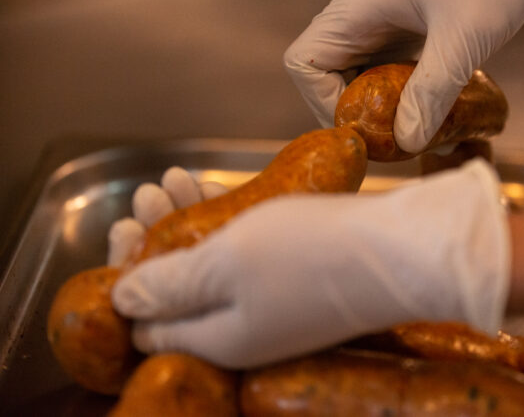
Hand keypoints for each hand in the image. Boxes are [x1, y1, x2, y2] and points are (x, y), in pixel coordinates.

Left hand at [111, 159, 508, 368]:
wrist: (401, 252)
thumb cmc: (310, 255)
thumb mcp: (225, 263)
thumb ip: (169, 285)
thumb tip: (122, 304)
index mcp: (216, 341)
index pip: (148, 327)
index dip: (128, 278)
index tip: (125, 229)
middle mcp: (242, 335)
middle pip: (179, 295)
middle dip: (154, 243)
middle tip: (143, 200)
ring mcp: (273, 312)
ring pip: (212, 272)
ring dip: (186, 225)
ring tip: (170, 183)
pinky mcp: (297, 288)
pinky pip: (246, 261)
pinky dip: (224, 227)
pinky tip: (212, 190)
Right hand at [284, 0, 523, 152]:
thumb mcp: (463, 38)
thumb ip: (431, 93)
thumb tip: (406, 143)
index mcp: (356, 4)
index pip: (304, 62)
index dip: (322, 102)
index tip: (362, 127)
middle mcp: (358, 8)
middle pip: (327, 73)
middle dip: (354, 110)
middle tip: (390, 139)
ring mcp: (379, 14)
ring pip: (356, 72)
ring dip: (378, 104)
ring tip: (414, 128)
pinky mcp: (403, 21)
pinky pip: (383, 64)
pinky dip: (398, 90)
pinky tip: (429, 105)